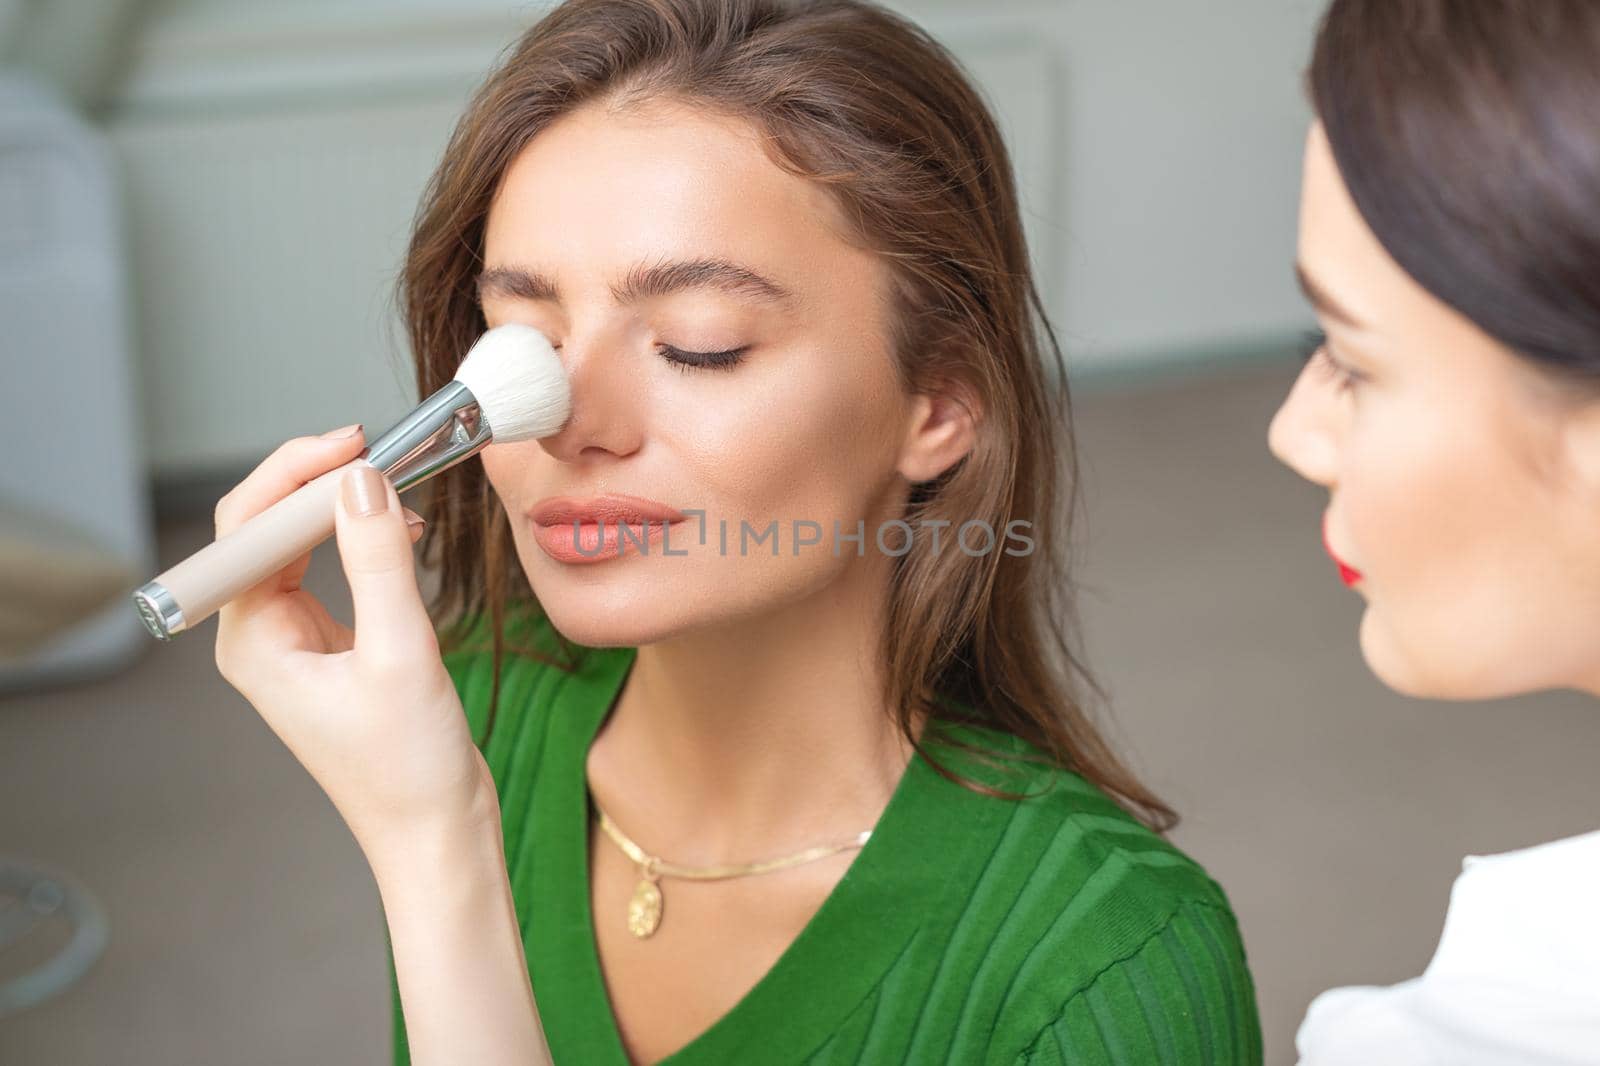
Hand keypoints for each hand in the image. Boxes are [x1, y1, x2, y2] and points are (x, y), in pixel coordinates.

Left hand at [211, 424, 492, 854]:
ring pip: (300, 544)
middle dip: (317, 480)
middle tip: (379, 447)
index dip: (297, 474)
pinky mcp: (330, 647)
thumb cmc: (409, 768)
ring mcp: (293, 642)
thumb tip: (365, 481)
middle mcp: (260, 637)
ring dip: (342, 506)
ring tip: (395, 480)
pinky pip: (330, 571)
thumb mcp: (401, 654)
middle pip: (267, 528)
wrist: (436, 833)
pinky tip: (399, 530)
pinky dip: (361, 539)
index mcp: (253, 642)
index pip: (250, 528)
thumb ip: (381, 561)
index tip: (358, 444)